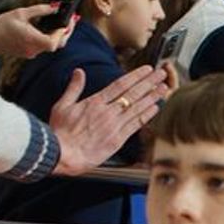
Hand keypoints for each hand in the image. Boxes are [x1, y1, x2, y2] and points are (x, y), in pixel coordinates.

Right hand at [0, 3, 74, 62]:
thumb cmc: (0, 27)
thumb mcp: (20, 13)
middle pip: (58, 44)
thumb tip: (55, 7)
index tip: (69, 20)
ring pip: (52, 45)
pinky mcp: (30, 52)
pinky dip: (49, 37)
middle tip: (72, 20)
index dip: (65, 30)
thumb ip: (39, 10)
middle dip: (66, 32)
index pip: (56, 40)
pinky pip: (43, 45)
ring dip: (59, 34)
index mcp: (33, 40)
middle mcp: (35, 49)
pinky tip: (49, 27)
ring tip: (63, 21)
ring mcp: (33, 52)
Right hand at [50, 65, 168, 175]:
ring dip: (152, 97)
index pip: (120, 84)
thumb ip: (74, 88)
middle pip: (133, 93)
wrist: (63, 154)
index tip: (146, 69)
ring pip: (137, 108)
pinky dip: (146, 115)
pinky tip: (155, 108)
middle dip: (149, 83)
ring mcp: (114, 125)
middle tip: (161, 74)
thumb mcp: (62, 105)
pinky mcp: (118, 139)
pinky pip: (135, 124)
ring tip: (164, 89)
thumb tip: (79, 72)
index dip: (136, 76)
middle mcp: (107, 111)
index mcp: (94, 102)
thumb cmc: (60, 132)